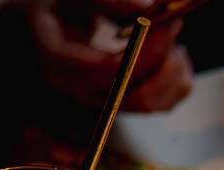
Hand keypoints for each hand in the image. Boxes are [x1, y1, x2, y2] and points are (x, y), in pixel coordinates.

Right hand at [26, 0, 192, 112]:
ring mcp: (105, 103)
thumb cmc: (57, 8)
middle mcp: (83, 92)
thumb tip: (148, 7)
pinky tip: (169, 52)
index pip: (117, 70)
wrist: (45, 29)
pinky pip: (163, 103)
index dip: (150, 48)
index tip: (170, 22)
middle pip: (141, 97)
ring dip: (175, 71)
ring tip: (169, 35)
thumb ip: (108, 0)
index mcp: (62, 64)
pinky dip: (178, 79)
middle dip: (167, 64)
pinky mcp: (124, 104)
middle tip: (173, 25)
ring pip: (157, 104)